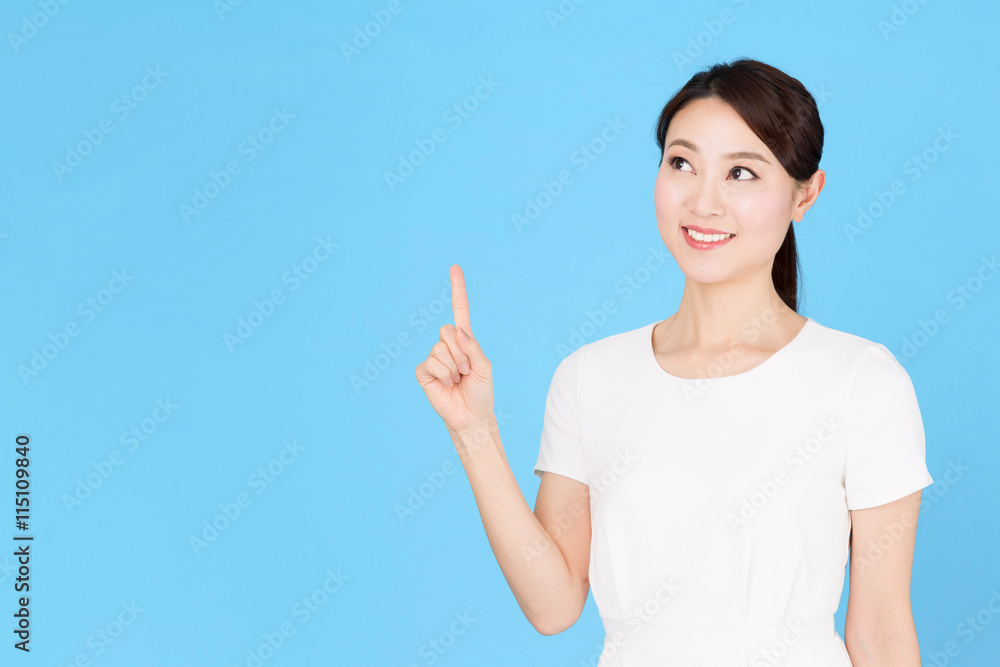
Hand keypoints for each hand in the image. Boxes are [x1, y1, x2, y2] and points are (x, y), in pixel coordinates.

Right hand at [415, 264, 494, 437]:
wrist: (471, 416)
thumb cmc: (481, 392)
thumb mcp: (484, 366)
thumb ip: (473, 346)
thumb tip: (457, 331)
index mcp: (464, 340)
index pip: (460, 310)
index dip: (457, 289)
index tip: (455, 268)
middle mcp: (448, 345)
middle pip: (448, 330)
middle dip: (461, 352)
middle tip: (466, 370)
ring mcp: (434, 357)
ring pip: (441, 349)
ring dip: (454, 367)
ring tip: (458, 380)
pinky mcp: (424, 371)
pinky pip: (431, 363)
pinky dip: (443, 375)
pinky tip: (447, 384)